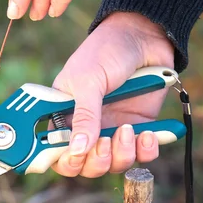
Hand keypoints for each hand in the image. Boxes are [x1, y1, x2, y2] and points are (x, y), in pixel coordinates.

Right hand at [51, 12, 174, 177]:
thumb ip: (84, 116)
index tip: (74, 157)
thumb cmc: (106, 51)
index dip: (63, 160)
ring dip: (121, 155)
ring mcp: (112, 130)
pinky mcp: (138, 129)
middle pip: (85, 166)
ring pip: (113, 164)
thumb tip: (76, 150)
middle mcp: (86, 127)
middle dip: (96, 162)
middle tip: (104, 142)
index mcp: (63, 115)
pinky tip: (148, 134)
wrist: (144, 36)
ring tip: (128, 130)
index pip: (54, 151)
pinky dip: (145, 151)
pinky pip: (141, 155)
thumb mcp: (88, 81)